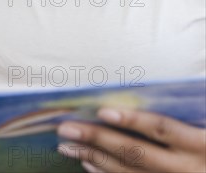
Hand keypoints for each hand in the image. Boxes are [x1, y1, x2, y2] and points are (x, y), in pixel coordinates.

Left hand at [56, 107, 205, 171]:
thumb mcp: (204, 124)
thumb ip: (183, 113)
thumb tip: (139, 93)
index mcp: (200, 144)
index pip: (162, 129)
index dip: (133, 120)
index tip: (102, 111)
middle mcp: (186, 169)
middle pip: (136, 152)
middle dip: (98, 139)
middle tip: (66, 128)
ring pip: (129, 172)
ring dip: (94, 157)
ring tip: (66, 145)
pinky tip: (86, 162)